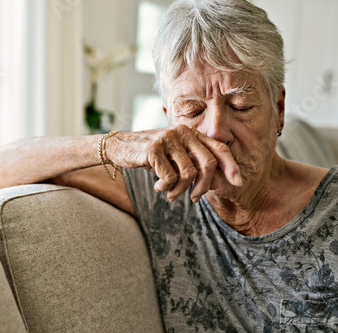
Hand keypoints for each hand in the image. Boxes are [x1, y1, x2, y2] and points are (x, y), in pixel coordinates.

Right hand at [105, 125, 241, 202]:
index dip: (231, 166)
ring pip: (188, 174)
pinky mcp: (153, 149)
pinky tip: (157, 186)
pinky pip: (169, 177)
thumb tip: (217, 182)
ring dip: (180, 190)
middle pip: (206, 164)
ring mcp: (167, 139)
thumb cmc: (152, 155)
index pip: (219, 148)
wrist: (120, 147)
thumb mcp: (175, 157)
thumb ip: (194, 165)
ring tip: (170, 193)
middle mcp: (182, 132)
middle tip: (195, 198)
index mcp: (191, 133)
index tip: (238, 183)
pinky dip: (165, 187)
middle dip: (203, 186)